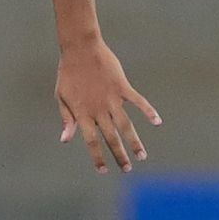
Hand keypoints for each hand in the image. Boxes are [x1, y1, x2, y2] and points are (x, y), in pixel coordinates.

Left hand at [55, 39, 160, 173]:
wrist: (80, 48)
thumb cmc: (68, 73)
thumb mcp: (61, 96)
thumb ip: (66, 118)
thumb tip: (65, 140)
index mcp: (82, 113)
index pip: (91, 141)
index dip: (98, 157)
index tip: (104, 170)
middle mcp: (98, 109)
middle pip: (111, 137)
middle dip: (120, 155)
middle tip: (128, 169)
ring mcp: (111, 98)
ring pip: (126, 125)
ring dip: (134, 142)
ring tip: (142, 156)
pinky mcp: (122, 87)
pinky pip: (138, 101)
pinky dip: (148, 111)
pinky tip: (157, 121)